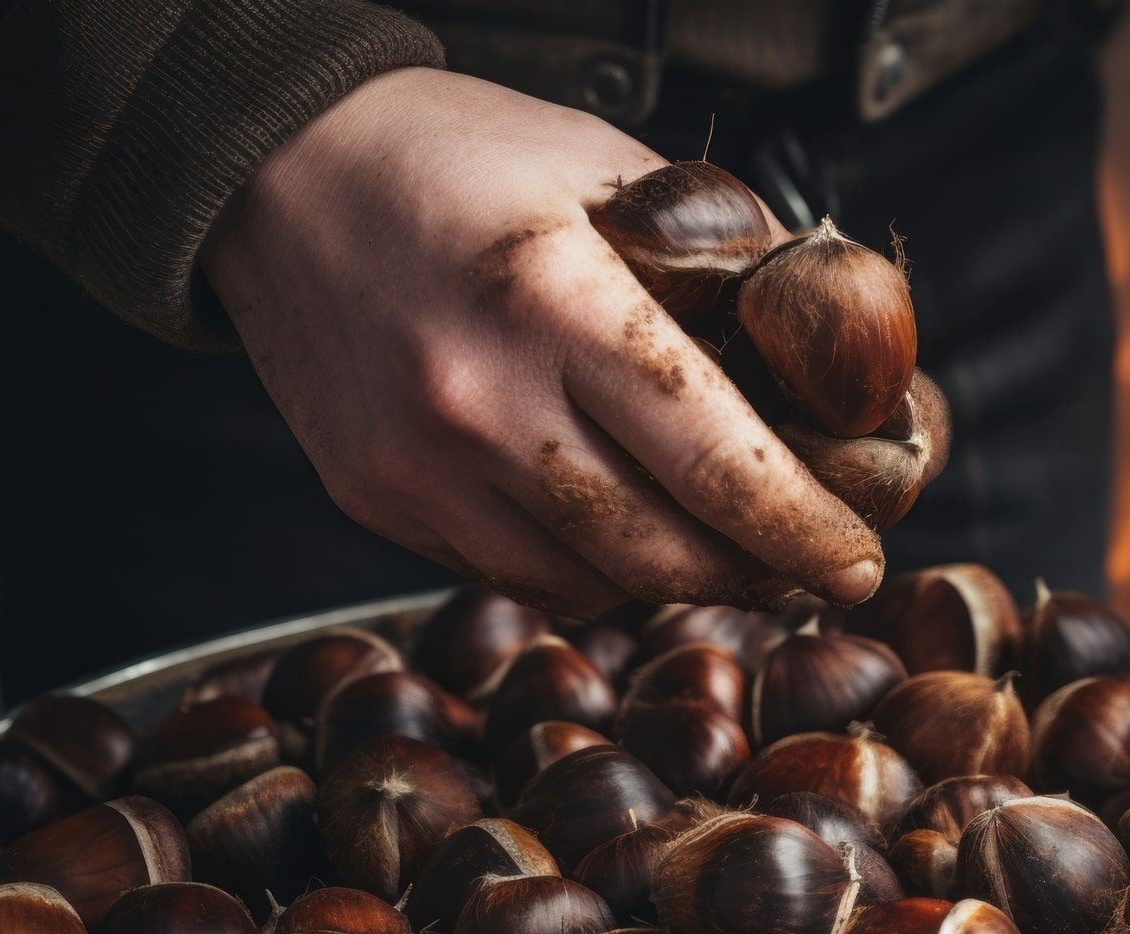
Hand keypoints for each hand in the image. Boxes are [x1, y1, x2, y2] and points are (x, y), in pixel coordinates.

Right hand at [202, 68, 883, 614]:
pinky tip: (616, 532)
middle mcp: (479, 404)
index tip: (860, 560)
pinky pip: (510, 575)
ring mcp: (417, 466)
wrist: (270, 169)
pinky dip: (581, 570)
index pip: (716, 460)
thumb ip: (717, 250)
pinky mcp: (375, 499)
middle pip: (658, 552)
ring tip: (721, 550)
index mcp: (555, 304)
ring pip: (586, 583)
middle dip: (752, 573)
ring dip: (669, 580)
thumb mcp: (603, 162)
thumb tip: (819, 338)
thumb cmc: (451, 155)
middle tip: (806, 564)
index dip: (803, 528)